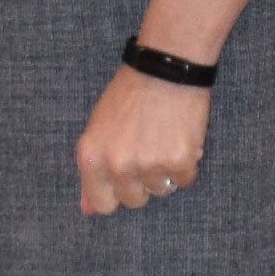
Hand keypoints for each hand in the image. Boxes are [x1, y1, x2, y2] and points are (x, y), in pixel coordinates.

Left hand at [79, 65, 206, 217]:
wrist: (165, 66)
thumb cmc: (129, 93)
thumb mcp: (99, 127)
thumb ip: (93, 170)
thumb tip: (88, 209)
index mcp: (92, 157)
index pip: (102, 204)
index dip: (116, 193)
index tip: (125, 179)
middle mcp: (118, 165)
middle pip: (133, 200)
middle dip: (142, 182)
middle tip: (148, 151)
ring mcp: (149, 164)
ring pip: (161, 190)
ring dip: (166, 171)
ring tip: (164, 139)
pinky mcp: (179, 160)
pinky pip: (185, 179)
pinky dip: (187, 163)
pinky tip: (181, 138)